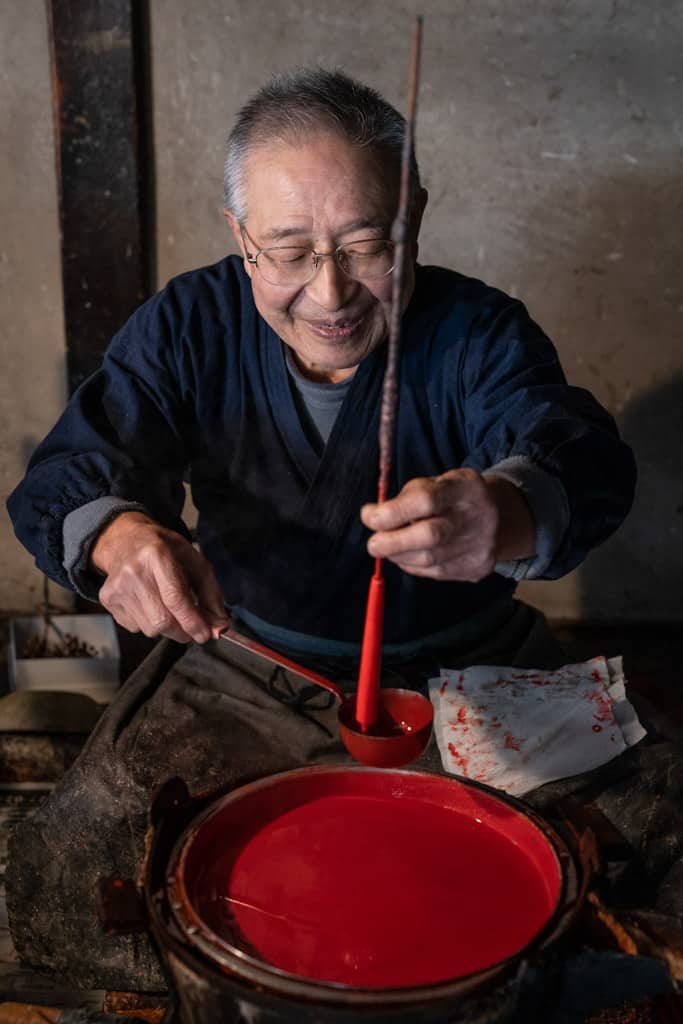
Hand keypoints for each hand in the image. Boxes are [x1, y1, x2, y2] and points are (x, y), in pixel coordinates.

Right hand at [92, 512, 230, 642]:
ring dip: (166, 627)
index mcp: (157, 555)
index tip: (206, 635)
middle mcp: (133, 571)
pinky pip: (135, 628)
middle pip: (161, 620)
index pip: (176, 598)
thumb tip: (220, 626)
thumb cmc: (164, 551)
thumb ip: (211, 593)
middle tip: (192, 627)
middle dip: (182, 631)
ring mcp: (117, 587)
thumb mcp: (194, 561)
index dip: (193, 622)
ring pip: (149, 629)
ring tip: (167, 607)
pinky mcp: (107, 599)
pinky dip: (148, 623)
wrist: (125, 541)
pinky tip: (149, 604)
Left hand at [360, 469, 534, 580]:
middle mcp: (479, 516)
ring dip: (400, 556)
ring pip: (429, 560)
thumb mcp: (434, 483)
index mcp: (465, 487)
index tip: (370, 516)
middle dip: (392, 543)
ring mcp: (482, 544)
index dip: (393, 512)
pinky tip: (410, 556)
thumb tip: (372, 518)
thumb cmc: (452, 497)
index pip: (426, 500)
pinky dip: (414, 566)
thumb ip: (405, 498)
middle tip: (373, 544)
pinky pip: (436, 573)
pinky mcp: (479, 567)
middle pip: (430, 536)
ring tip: (389, 548)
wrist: (498, 516)